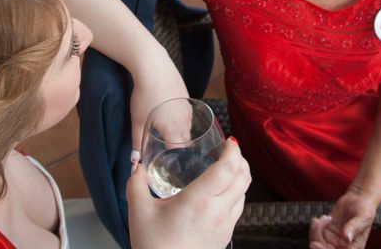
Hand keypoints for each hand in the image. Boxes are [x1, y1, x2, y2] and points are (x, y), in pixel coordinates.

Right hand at [126, 138, 250, 248]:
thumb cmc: (153, 246)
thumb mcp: (138, 210)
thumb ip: (136, 182)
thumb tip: (137, 165)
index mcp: (198, 201)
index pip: (227, 170)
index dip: (233, 152)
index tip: (230, 142)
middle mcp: (216, 212)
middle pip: (242, 179)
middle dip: (241, 160)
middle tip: (232, 150)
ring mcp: (224, 226)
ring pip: (243, 194)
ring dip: (241, 177)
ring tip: (231, 167)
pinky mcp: (224, 237)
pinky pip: (238, 209)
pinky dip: (237, 193)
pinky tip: (225, 191)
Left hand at [129, 57, 188, 156]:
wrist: (154, 68)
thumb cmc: (144, 95)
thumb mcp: (137, 121)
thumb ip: (137, 143)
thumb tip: (134, 162)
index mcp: (174, 130)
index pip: (179, 151)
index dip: (173, 157)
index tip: (166, 159)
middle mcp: (185, 121)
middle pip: (186, 141)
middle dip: (177, 146)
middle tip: (165, 146)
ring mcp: (188, 109)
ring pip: (188, 127)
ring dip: (180, 132)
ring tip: (167, 130)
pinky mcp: (188, 98)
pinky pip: (188, 115)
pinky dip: (181, 119)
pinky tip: (170, 113)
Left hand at [309, 190, 376, 248]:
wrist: (358, 200)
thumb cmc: (364, 210)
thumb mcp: (362, 217)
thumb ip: (354, 227)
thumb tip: (346, 238)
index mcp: (354, 248)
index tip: (315, 243)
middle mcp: (342, 246)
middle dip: (316, 240)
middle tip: (315, 226)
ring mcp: (333, 239)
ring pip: (317, 242)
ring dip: (315, 230)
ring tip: (324, 217)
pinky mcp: (327, 231)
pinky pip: (316, 233)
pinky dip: (316, 226)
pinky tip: (323, 217)